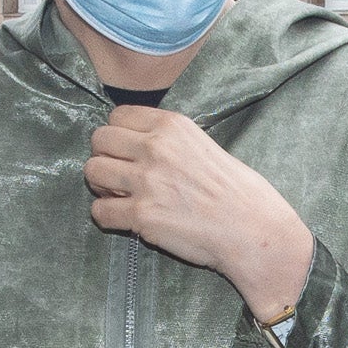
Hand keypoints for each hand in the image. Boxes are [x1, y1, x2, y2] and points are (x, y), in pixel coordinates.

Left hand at [85, 107, 315, 321]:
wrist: (254, 232)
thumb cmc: (241, 194)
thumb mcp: (207, 147)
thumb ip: (173, 143)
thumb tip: (143, 147)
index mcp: (173, 126)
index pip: (118, 115)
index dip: (117, 135)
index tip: (126, 151)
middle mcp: (156, 148)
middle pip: (99, 140)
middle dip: (104, 157)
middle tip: (118, 175)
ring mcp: (146, 181)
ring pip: (93, 172)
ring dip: (101, 186)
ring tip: (119, 197)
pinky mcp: (142, 215)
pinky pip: (99, 212)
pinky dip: (106, 217)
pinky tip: (124, 220)